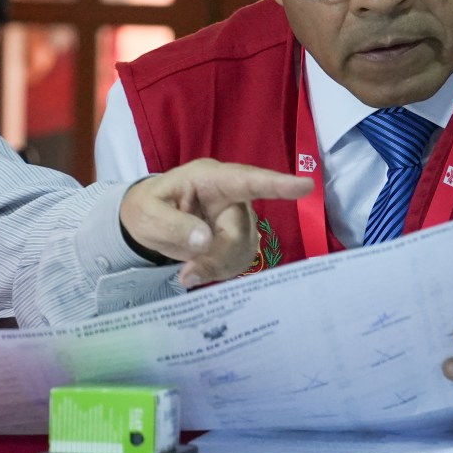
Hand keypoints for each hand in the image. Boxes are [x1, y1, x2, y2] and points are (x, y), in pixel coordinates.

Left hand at [119, 159, 311, 288]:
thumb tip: (205, 240)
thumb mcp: (147, 214)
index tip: (305, 186)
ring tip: (187, 270)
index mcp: (210, 179)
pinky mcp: (239, 239)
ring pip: (244, 249)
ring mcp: (238, 219)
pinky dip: (220, 272)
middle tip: (186, 273)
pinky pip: (241, 261)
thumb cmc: (147, 208)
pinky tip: (199, 269)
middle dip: (217, 255)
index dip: (277, 185)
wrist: (148, 223)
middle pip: (240, 230)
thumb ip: (171, 225)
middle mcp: (231, 197)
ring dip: (217, 266)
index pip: (247, 180)